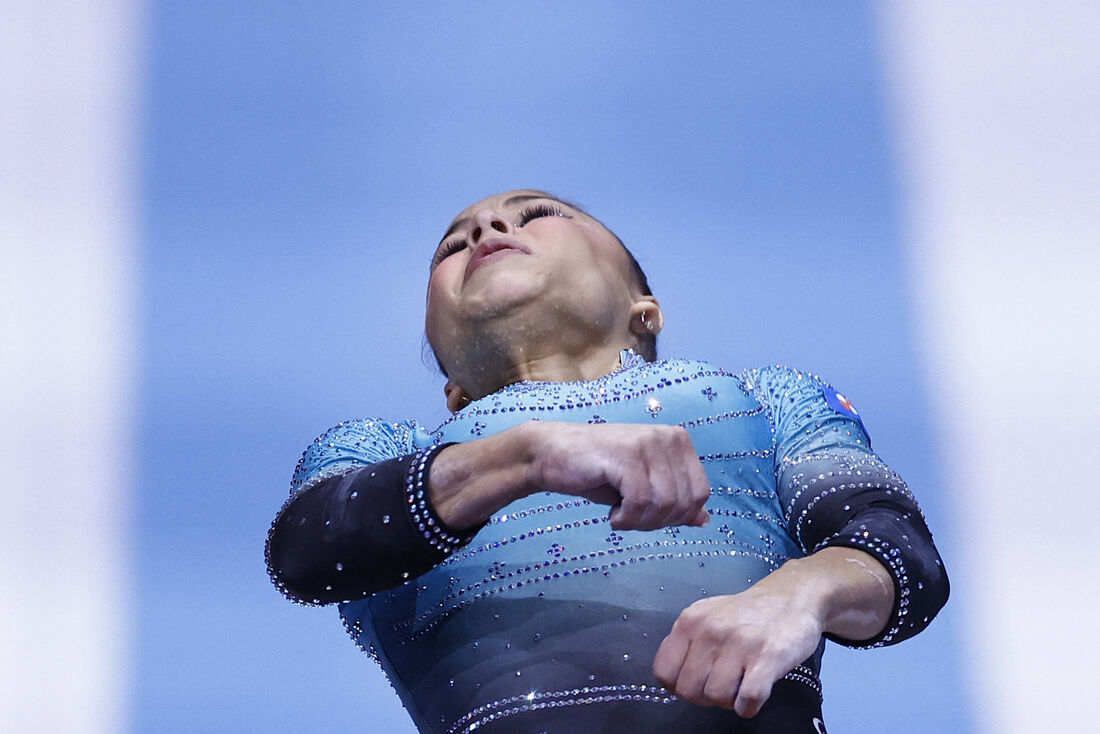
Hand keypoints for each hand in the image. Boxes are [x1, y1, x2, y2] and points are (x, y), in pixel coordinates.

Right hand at [525, 422, 710, 530]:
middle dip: (658, 522)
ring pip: (664, 503)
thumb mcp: (643, 489)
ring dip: (640, 522)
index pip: (700, 493)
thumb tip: (704, 521)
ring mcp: (647, 442)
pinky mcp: (625, 454)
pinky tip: (612, 514)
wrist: (552, 455)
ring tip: (621, 516)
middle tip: (631, 519)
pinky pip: (641, 501)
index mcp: (678, 441)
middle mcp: (668, 437)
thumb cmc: (598, 473)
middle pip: (684, 501)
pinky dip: (626, 518)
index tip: (650, 518)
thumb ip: (673, 501)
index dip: (678, 517)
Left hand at [652, 585, 822, 717]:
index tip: (696, 682)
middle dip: (704, 697)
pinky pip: (746, 700)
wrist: (791, 596)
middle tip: (722, 685)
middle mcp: (710, 630)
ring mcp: (739, 644)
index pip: (664, 672)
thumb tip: (672, 677)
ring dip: (728, 701)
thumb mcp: (707, 615)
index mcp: (690, 621)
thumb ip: (687, 641)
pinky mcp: (767, 658)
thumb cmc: (746, 613)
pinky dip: (748, 707)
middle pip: (688, 690)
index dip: (678, 686)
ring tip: (740, 685)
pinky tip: (754, 696)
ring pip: (716, 697)